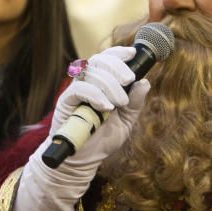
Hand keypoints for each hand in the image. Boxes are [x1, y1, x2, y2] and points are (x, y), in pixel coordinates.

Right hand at [49, 46, 148, 169]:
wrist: (86, 158)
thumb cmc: (104, 138)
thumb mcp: (127, 120)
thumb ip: (135, 102)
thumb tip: (145, 82)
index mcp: (102, 83)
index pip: (107, 59)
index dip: (118, 52)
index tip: (132, 54)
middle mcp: (88, 83)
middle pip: (99, 60)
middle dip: (116, 66)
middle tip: (128, 80)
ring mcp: (76, 91)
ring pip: (90, 72)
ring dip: (110, 84)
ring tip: (120, 103)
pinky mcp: (66, 101)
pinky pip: (79, 89)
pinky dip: (96, 95)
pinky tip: (106, 107)